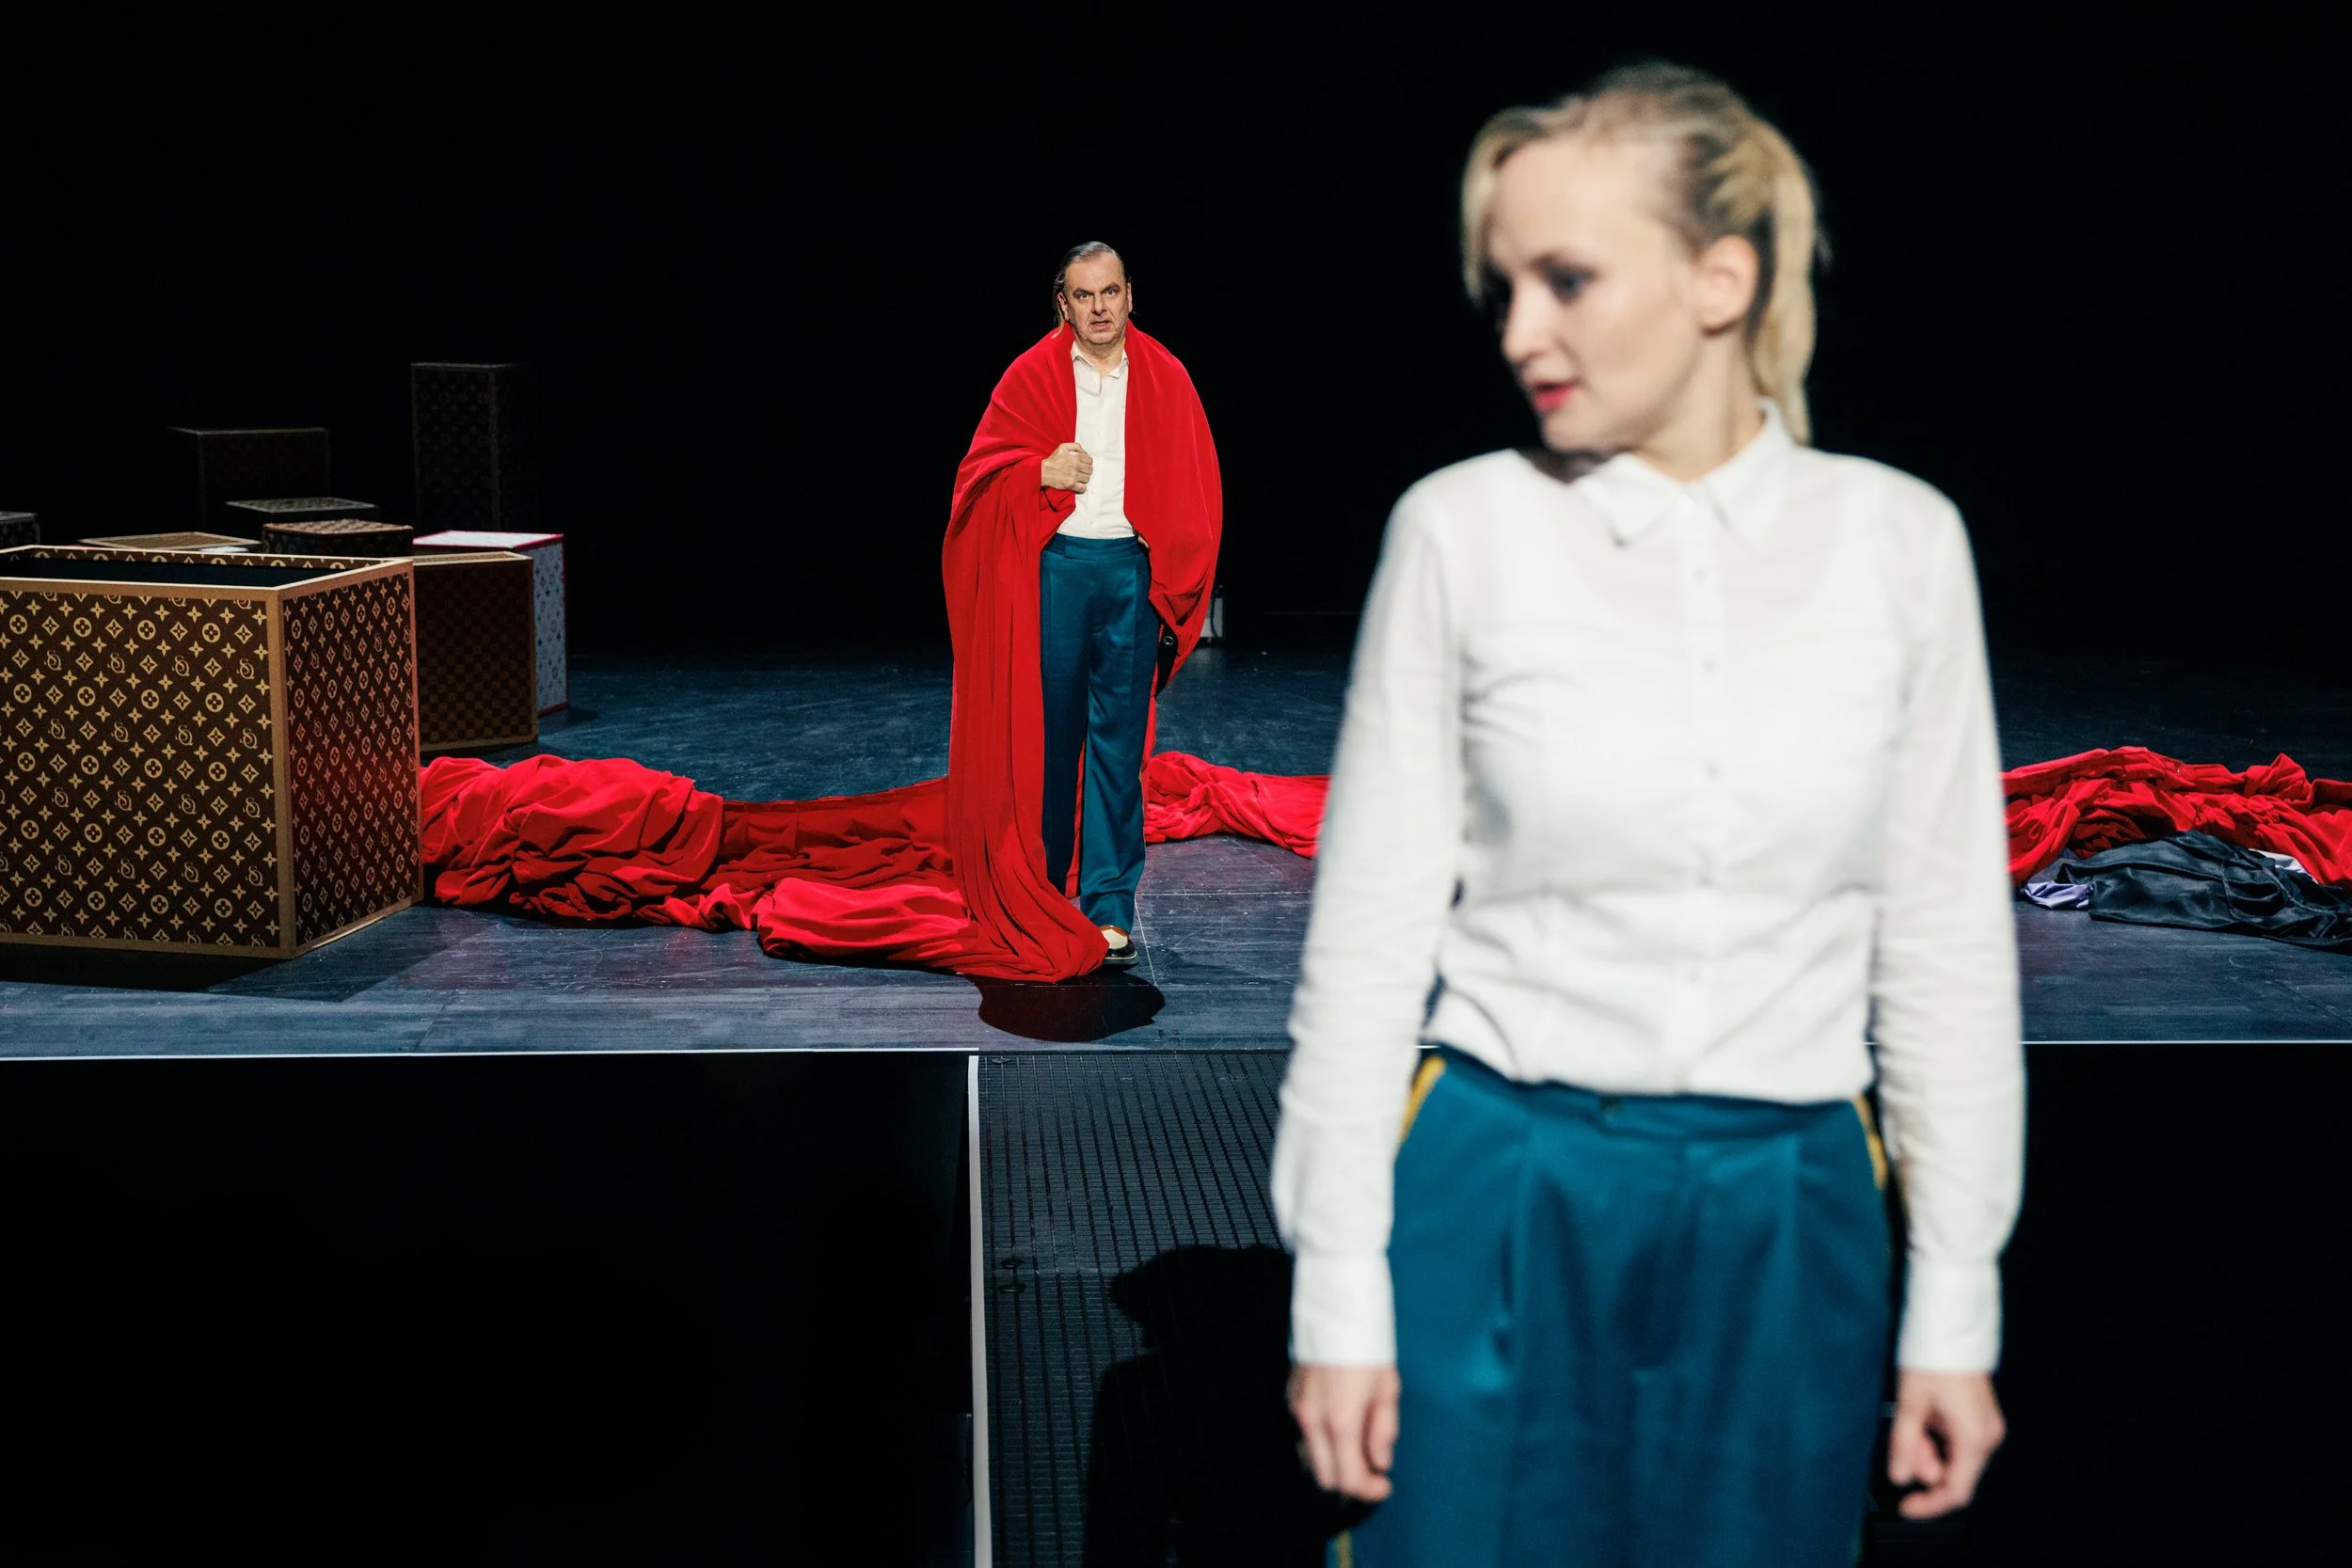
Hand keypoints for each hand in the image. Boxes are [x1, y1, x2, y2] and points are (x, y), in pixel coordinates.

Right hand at [1041, 442, 1091, 493]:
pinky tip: (1078, 484)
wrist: (1043, 471)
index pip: (1090, 460)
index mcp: (1075, 457)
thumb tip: (1086, 453)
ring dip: (1084, 478)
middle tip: (1081, 470)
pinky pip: (1083, 488)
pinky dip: (1082, 487)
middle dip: (1086, 470)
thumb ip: (1076, 446)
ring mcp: (1074, 476)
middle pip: (1090, 470)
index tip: (1083, 464)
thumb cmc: (1053, 460)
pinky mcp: (1071, 485)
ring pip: (1087, 478)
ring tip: (1078, 477)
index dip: (1087, 462)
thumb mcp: (1063, 447)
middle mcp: (1076, 466)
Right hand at [1289, 1362, 1399, 1501]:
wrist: (1336, 1311)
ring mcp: (1297, 1411)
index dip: (1369, 1490)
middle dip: (1350, 1480)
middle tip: (1373, 1469)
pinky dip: (1323, 1445)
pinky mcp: (1291, 1400)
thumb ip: (1382, 1432)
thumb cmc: (1368, 1348)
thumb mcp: (1387, 1390)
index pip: (1348, 1479)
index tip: (1385, 1484)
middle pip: (1325, 1478)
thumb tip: (1380, 1462)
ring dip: (1335, 1464)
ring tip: (1359, 1447)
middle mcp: (1312, 1421)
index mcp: (1340, 1421)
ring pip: (1311, 1460)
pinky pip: (1305, 1438)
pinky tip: (1342, 1428)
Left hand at [1888, 1369, 2005, 1517]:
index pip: (1956, 1492)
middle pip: (1954, 1475)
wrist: (1951, 1329)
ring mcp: (1986, 1427)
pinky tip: (1924, 1418)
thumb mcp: (1909, 1403)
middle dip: (1923, 1465)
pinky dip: (1936, 1439)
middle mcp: (1987, 1436)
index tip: (1907, 1507)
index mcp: (1974, 1437)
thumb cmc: (1934, 1359)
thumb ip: (1903, 1444)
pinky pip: (1957, 1443)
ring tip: (1913, 1421)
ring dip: (1928, 1450)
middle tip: (1904, 1441)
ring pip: (1954, 1459)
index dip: (1930, 1505)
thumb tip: (1898, 1476)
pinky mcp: (1980, 1419)